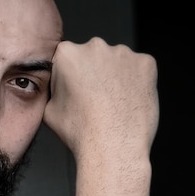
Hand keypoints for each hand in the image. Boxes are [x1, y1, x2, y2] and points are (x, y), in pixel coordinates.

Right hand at [44, 37, 158, 162]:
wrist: (112, 148)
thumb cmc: (81, 132)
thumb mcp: (48, 109)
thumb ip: (53, 88)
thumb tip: (57, 85)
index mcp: (67, 54)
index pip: (67, 57)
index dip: (70, 75)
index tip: (75, 89)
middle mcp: (95, 47)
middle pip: (93, 55)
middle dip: (93, 72)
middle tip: (94, 98)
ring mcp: (123, 53)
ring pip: (117, 61)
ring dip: (114, 76)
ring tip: (112, 103)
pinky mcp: (146, 63)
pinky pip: (139, 68)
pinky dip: (135, 81)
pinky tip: (128, 100)